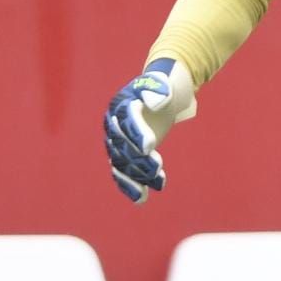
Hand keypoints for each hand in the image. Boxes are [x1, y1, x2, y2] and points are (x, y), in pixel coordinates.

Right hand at [104, 58, 195, 203]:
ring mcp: (118, 141)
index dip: (137, 133)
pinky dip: (132, 185)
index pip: (127, 120)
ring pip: (123, 162)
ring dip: (138, 175)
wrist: (161, 93)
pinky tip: (142, 198)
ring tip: (157, 183)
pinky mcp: (126, 154)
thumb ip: (159, 89)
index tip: (150, 146)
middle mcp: (115, 125)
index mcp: (122, 105)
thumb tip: (155, 102)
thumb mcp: (165, 83)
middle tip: (157, 168)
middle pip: (123, 144)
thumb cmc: (163, 86)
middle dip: (139, 158)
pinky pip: (124, 172)